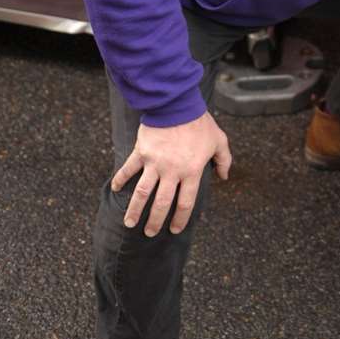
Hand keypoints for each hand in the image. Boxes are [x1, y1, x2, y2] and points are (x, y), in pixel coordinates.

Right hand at [111, 110, 230, 235]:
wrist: (178, 105)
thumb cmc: (200, 123)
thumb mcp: (219, 141)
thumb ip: (224, 160)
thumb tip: (224, 176)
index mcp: (191, 171)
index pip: (185, 203)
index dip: (180, 219)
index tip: (174, 230)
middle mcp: (172, 171)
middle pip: (162, 203)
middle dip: (155, 221)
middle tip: (149, 233)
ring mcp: (155, 163)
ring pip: (142, 192)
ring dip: (134, 209)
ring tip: (129, 223)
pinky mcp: (142, 152)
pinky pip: (128, 169)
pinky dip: (120, 179)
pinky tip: (115, 189)